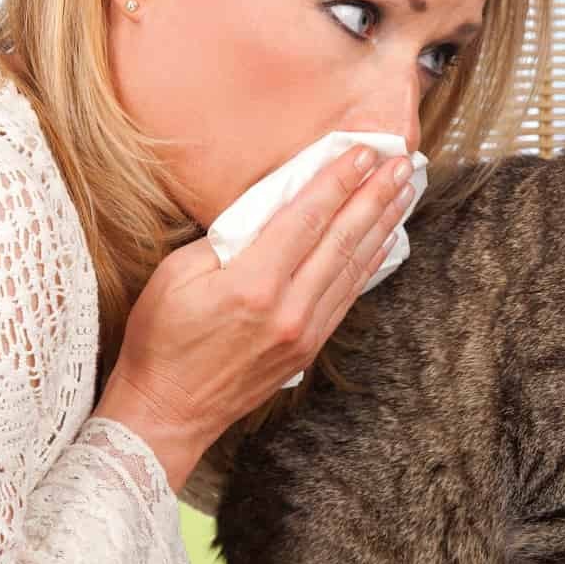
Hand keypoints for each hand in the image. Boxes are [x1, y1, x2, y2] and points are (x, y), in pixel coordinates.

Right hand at [95, 144, 417, 489]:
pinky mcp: (308, 347)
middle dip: (375, 195)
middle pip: (342, 239)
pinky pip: (347, 296)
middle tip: (402, 163)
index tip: (363, 152)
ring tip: (403, 192)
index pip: (307, 218)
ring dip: (382, 224)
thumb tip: (270, 210)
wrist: (168, 411)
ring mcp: (304, 332)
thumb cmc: (161, 339)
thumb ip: (227, 238)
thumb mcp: (176, 276)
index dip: (338, 181)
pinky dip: (369, 263)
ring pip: (353, 267)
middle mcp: (288, 309)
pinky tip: (384, 239)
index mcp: (253, 284)